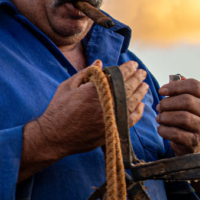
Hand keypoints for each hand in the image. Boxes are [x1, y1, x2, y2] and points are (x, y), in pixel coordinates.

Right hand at [19, 61, 147, 179]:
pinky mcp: (112, 130)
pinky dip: (137, 111)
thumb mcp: (68, 86)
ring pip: (132, 103)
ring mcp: (110, 118)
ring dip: (140, 92)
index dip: (128, 68)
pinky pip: (131, 120)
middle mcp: (106, 103)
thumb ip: (86, 73)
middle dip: (137, 78)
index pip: (118, 75)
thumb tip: (100, 63)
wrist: (55, 136)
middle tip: (142, 72)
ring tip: (144, 86)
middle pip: (128, 87)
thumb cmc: (58, 109)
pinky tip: (139, 105)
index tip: (134, 64)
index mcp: (94, 90)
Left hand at [157, 77, 199, 155]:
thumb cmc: (186, 116)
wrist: (193, 142)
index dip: (175, 86)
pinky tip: (160, 128)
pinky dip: (164, 130)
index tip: (161, 91)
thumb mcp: (187, 101)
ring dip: (165, 116)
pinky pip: (177, 134)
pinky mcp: (194, 141)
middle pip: (187, 101)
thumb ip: (181, 89)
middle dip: (168, 103)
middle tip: (159, 106)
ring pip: (183, 117)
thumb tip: (175, 77)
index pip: (194, 85)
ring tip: (159, 117)